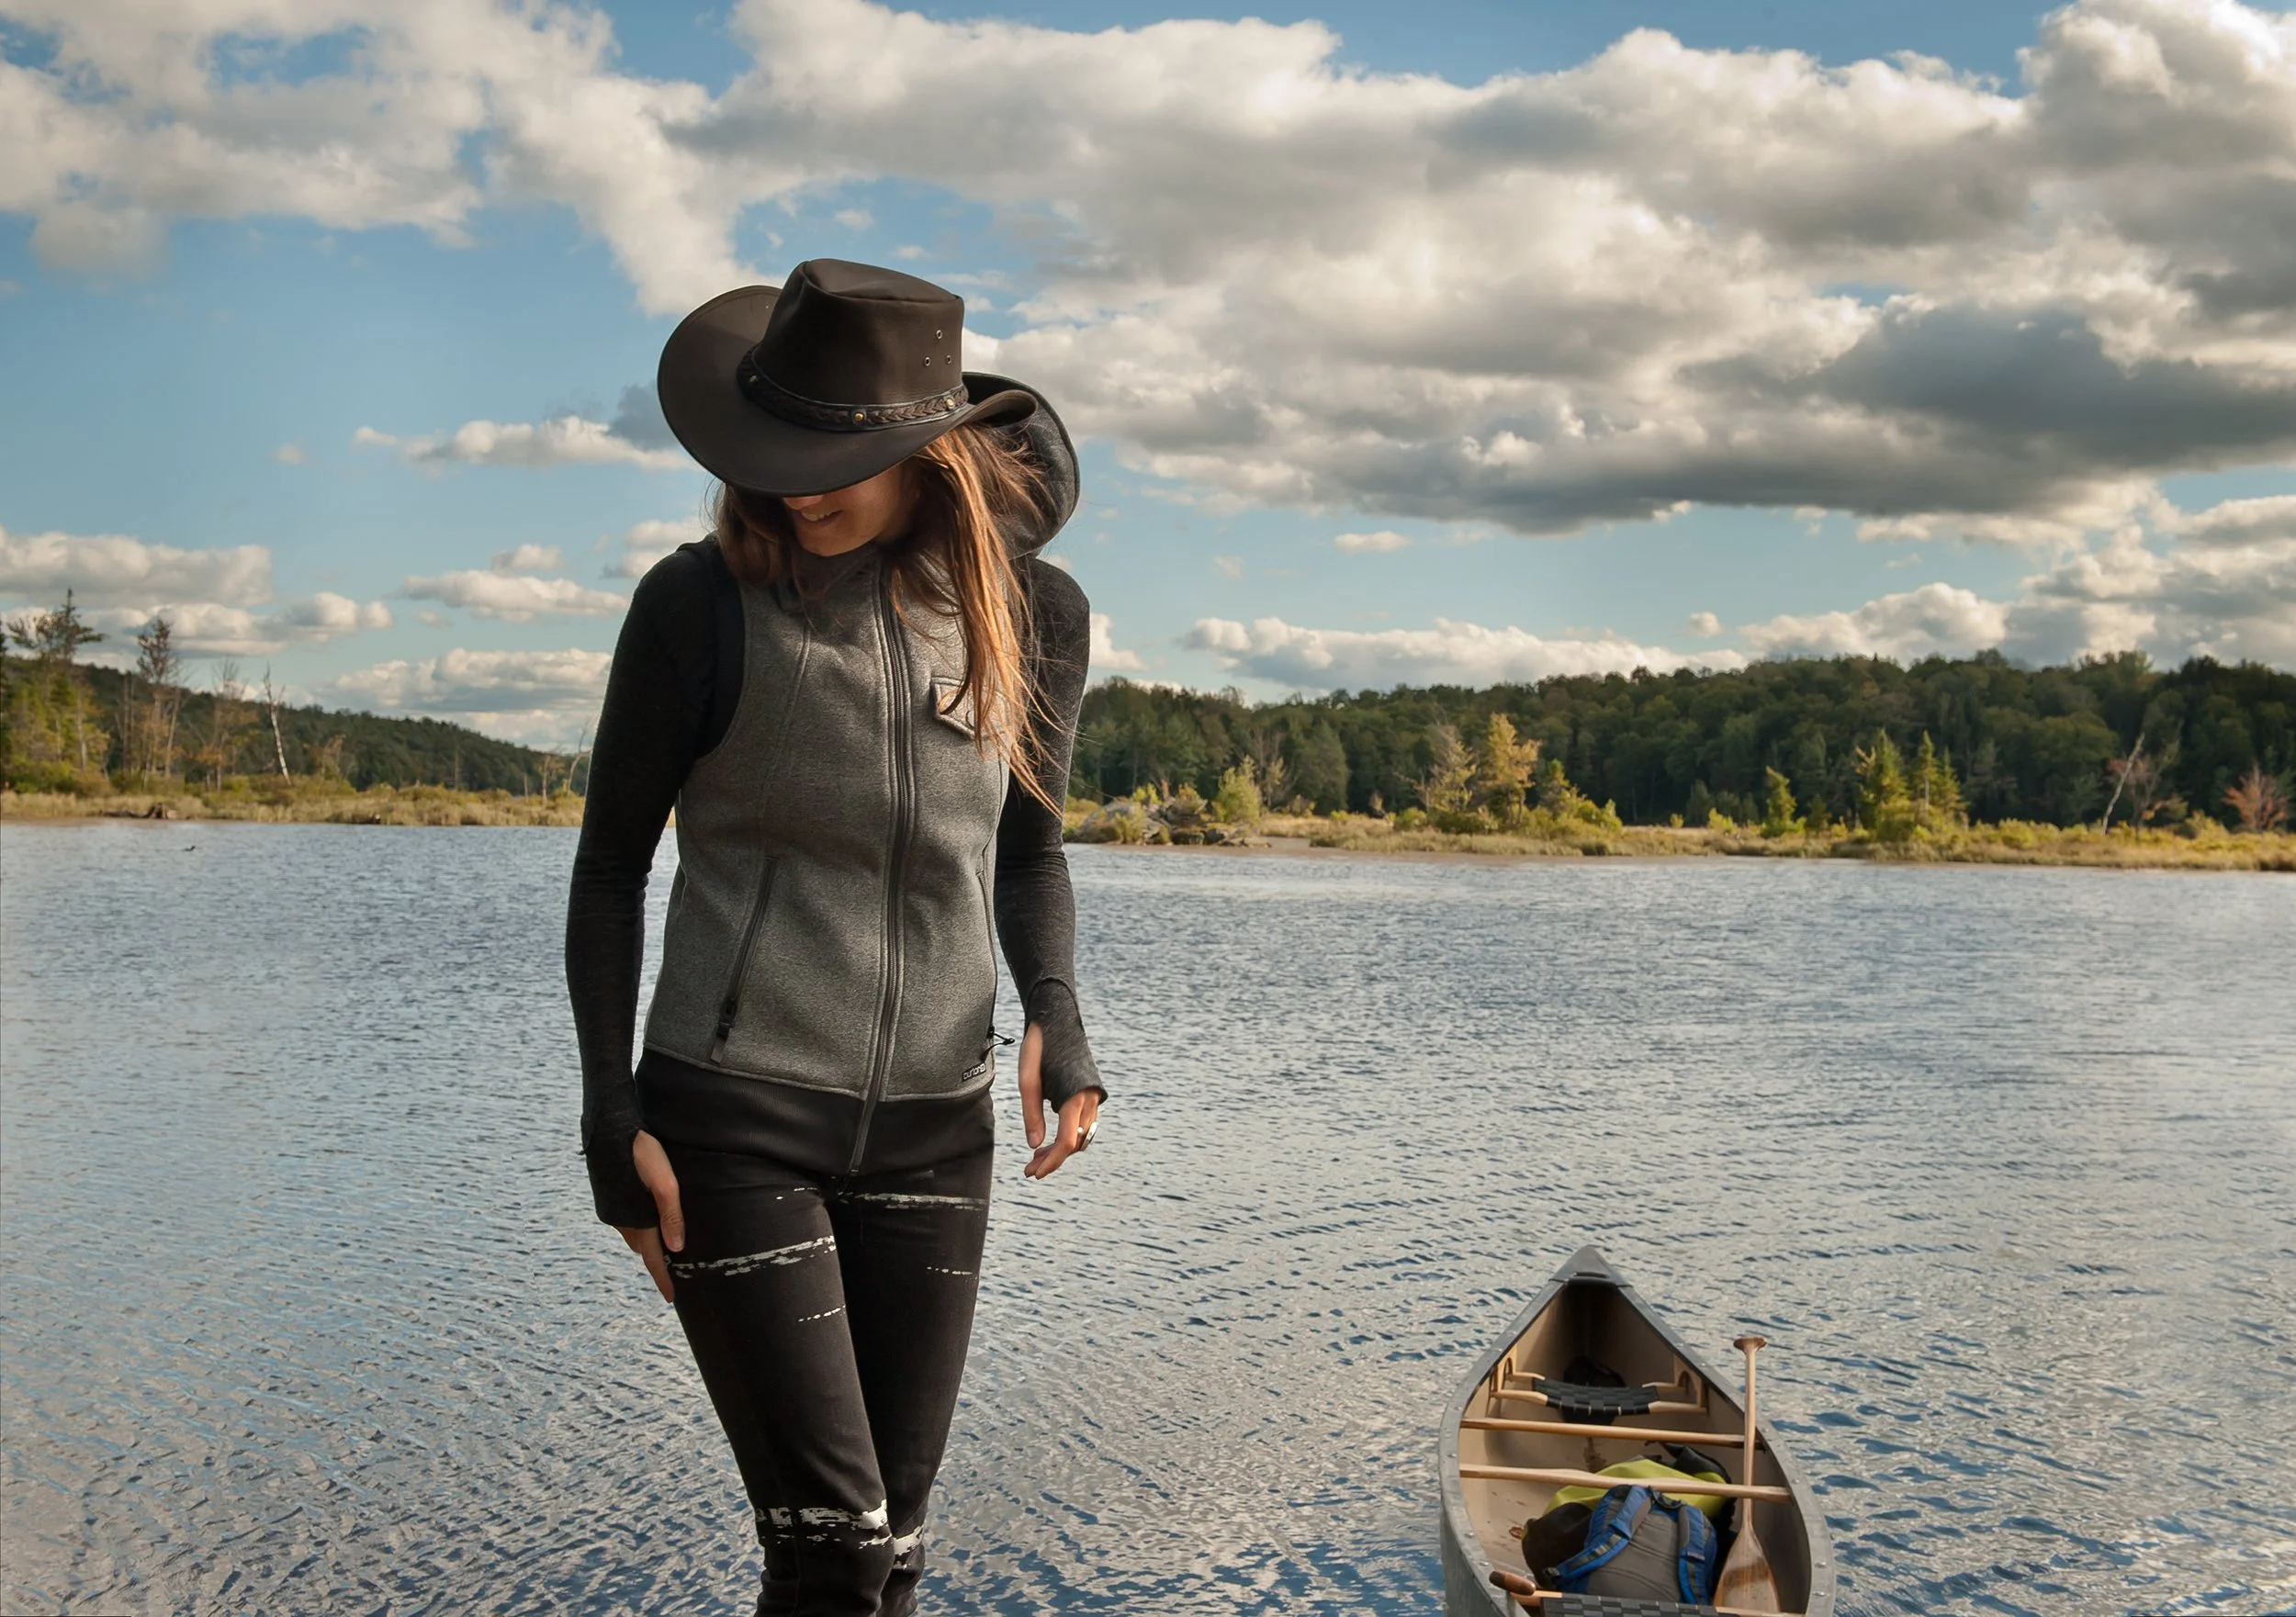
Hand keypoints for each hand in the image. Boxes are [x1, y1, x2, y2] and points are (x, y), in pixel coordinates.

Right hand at [616, 1129, 683, 1301]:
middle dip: (658, 1260)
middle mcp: (621, 1220)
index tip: (672, 1298)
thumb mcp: (665, 1182)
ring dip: (650, 1241)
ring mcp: (612, 1210)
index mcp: (636, 1220)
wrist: (609, 1127)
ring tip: (669, 1243)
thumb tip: (677, 1247)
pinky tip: (652, 1218)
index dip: (663, 1278)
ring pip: (636, 1234)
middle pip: (644, 1248)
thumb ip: (672, 1215)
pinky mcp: (609, 1198)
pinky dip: (641, 1226)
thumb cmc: (643, 1151)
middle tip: (677, 1267)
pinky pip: (628, 1222)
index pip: (653, 1258)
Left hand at [1017, 1021, 1101, 1179]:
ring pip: (1082, 1135)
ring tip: (1037, 1154)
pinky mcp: (1091, 1091)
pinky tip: (1050, 1136)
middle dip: (1053, 1158)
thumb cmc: (1039, 1048)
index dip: (1051, 1162)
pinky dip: (1069, 1134)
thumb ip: (1031, 1114)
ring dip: (1061, 1148)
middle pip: (1075, 1143)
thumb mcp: (1028, 1081)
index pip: (1067, 1142)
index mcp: (1074, 1097)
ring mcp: (1093, 1095)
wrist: (1057, 1019)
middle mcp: (1090, 1099)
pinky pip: (1084, 1123)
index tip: (1033, 1173)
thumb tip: (1034, 1145)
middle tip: (1030, 1168)